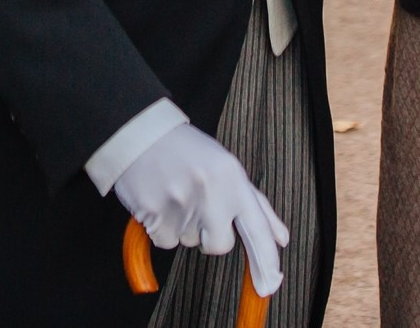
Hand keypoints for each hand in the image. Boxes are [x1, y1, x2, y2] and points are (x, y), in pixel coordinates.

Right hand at [112, 122, 288, 297]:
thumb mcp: (226, 167)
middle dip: (211, 236)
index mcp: (232, 177)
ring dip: (184, 227)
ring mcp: (181, 205)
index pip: (257, 227)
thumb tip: (281, 238)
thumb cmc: (188, 151)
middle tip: (199, 206)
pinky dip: (162, 228)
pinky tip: (159, 200)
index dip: (266, 259)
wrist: (138, 134)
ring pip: (191, 243)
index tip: (270, 284)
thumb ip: (256, 204)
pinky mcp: (154, 215)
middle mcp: (210, 192)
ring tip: (175, 192)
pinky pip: (166, 242)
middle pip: (220, 245)